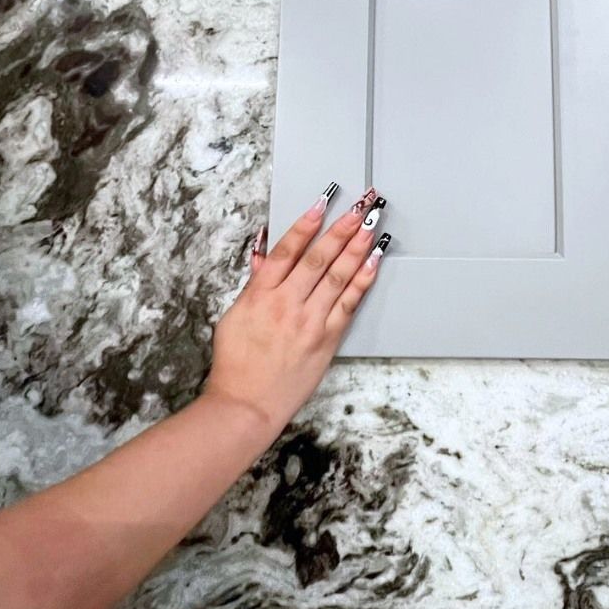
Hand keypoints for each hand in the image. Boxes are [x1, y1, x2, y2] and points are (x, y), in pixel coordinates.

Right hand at [202, 183, 389, 431]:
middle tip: (359, 206)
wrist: (246, 404)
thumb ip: (255, 283)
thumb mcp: (235, 316)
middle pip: (319, 258)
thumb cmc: (236, 363)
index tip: (322, 203)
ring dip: (357, 248)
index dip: (306, 224)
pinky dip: (362, 281)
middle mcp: (287, 304)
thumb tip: (265, 255)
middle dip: (342, 228)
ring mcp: (309, 322)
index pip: (287, 250)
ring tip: (371, 225)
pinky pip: (348, 304)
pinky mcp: (326, 339)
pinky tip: (374, 262)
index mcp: (260, 295)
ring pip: (338, 276)